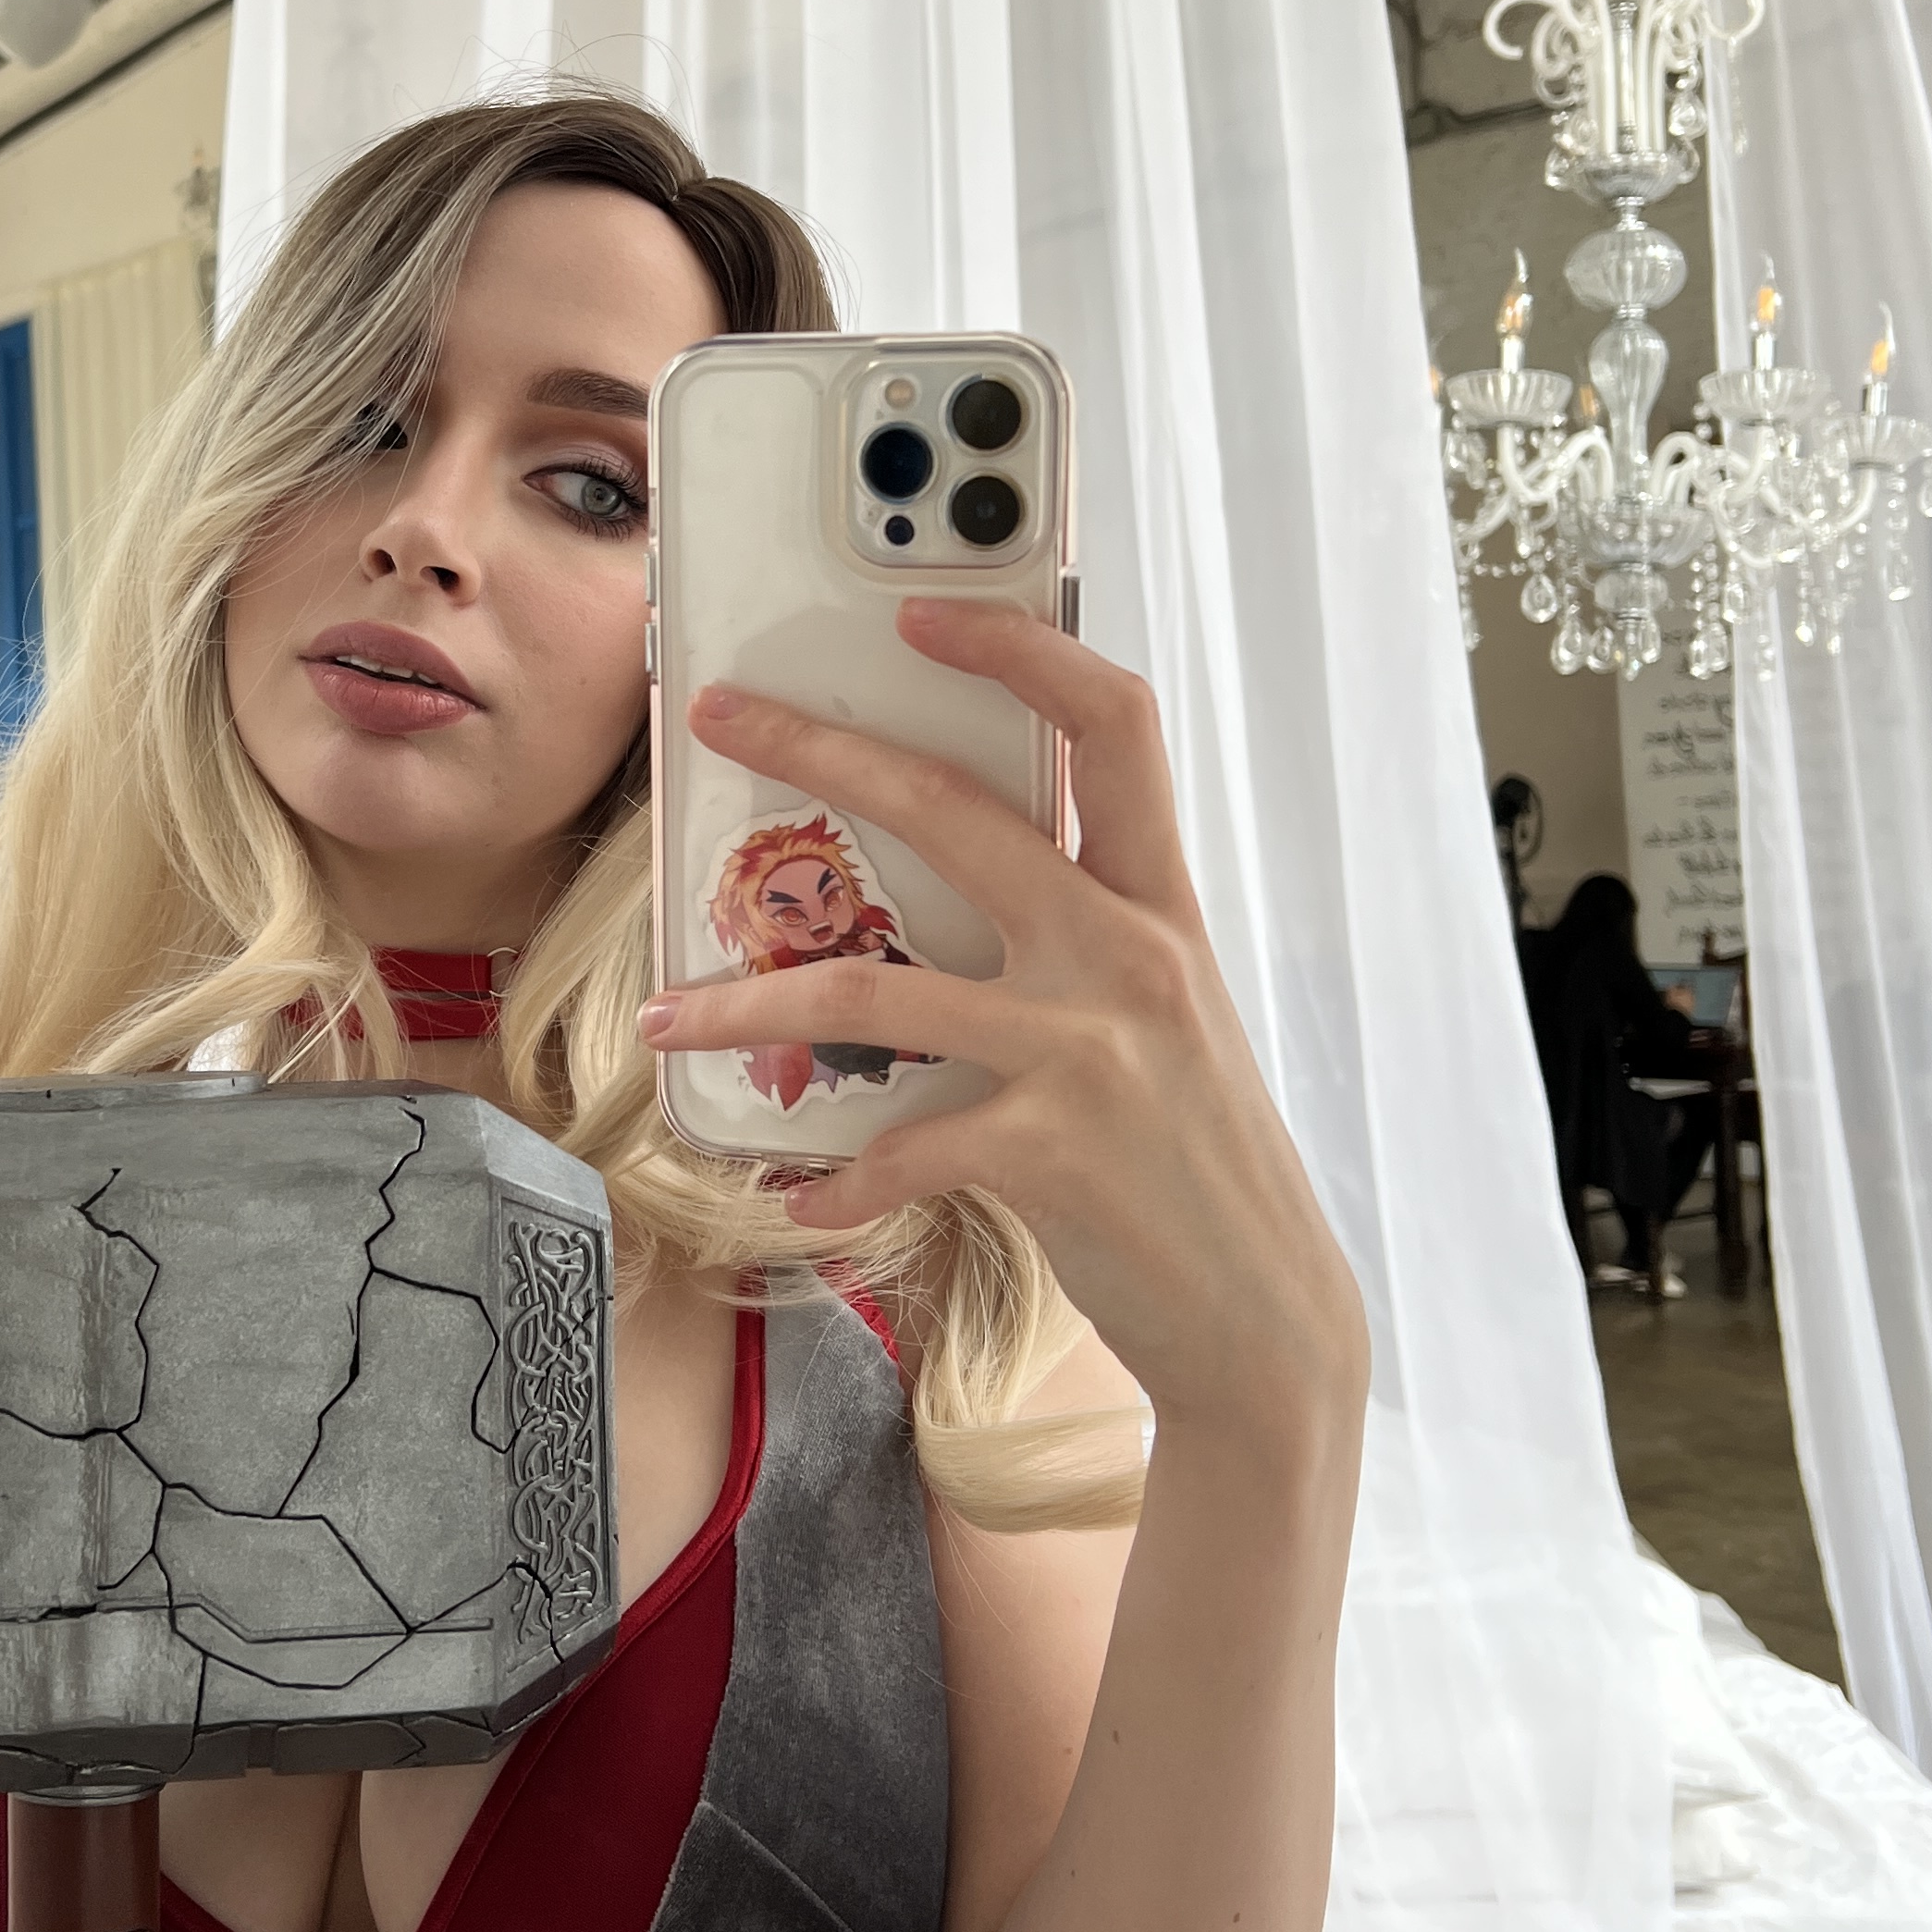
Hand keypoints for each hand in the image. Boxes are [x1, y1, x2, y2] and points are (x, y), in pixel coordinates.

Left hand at [638, 602, 1366, 1460]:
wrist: (1265, 1318)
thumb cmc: (1192, 1159)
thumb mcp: (1163, 1016)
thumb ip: (1083, 935)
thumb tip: (958, 872)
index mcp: (1158, 904)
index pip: (1111, 723)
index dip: (1020, 650)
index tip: (924, 613)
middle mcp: (1127, 955)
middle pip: (956, 809)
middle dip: (824, 750)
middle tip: (722, 713)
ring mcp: (1088, 1050)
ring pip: (878, 987)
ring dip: (751, 1000)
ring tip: (666, 1019)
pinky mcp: (1050, 1151)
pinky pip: (900, 1147)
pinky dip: (833, 1176)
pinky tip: (796, 1197)